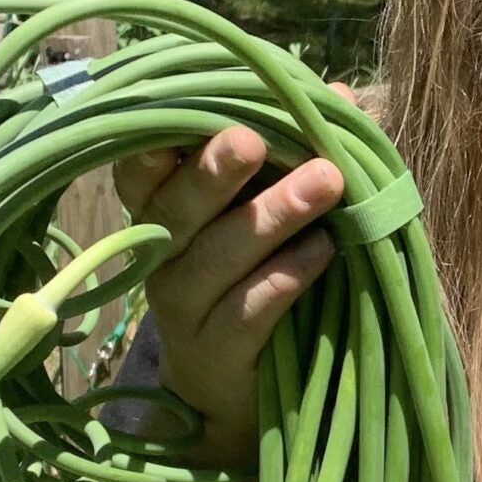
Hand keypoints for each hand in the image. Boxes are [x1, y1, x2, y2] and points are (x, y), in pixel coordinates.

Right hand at [113, 125, 343, 466]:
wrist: (234, 387)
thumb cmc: (253, 274)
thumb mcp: (269, 208)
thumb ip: (296, 151)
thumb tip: (340, 93)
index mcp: (164, 208)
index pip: (140, 169)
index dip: (153, 142)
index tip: (183, 110)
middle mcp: (161, 253)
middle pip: (178, 206)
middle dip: (215, 171)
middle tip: (252, 138)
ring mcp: (181, 305)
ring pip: (218, 255)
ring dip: (273, 215)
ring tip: (326, 181)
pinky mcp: (214, 351)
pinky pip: (248, 309)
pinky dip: (286, 274)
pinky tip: (323, 249)